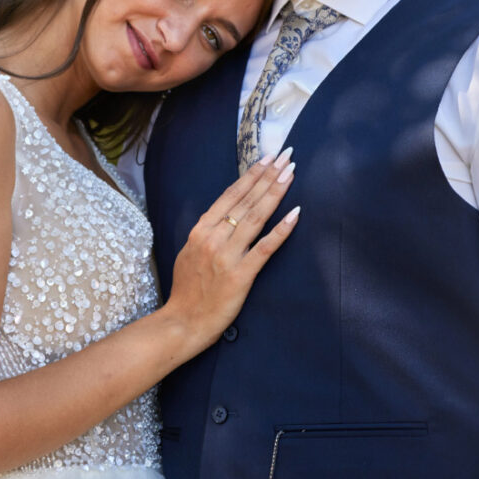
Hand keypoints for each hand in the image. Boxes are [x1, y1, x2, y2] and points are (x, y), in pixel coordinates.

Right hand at [162, 148, 299, 351]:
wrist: (183, 322)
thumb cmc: (188, 291)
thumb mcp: (189, 253)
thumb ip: (206, 233)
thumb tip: (224, 216)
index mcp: (200, 230)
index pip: (230, 195)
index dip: (251, 175)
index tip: (267, 158)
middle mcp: (213, 238)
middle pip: (246, 200)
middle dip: (268, 176)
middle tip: (286, 156)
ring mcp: (227, 255)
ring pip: (256, 217)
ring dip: (275, 192)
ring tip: (290, 173)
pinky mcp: (241, 275)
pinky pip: (265, 247)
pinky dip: (282, 229)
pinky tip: (296, 213)